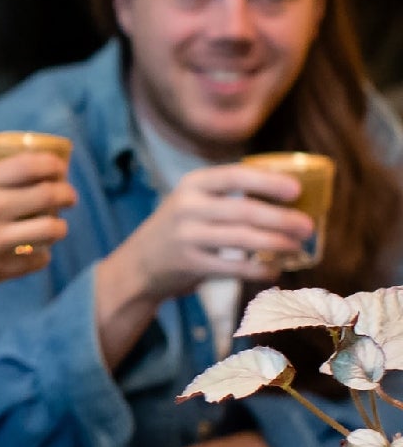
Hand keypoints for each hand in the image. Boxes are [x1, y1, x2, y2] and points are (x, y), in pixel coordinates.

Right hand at [0, 154, 79, 308]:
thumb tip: (6, 179)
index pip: (32, 164)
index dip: (54, 165)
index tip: (58, 170)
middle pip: (50, 194)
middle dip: (67, 195)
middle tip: (67, 198)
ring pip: (52, 230)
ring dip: (59, 228)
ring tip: (54, 229)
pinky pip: (37, 261)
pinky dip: (41, 257)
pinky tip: (35, 254)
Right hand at [99, 163, 310, 306]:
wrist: (138, 264)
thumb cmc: (180, 228)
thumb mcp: (193, 201)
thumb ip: (228, 195)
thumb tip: (289, 198)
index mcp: (192, 185)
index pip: (235, 176)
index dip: (268, 182)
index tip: (296, 190)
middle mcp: (187, 208)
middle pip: (243, 211)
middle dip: (281, 219)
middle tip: (308, 226)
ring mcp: (187, 237)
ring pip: (242, 239)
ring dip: (276, 244)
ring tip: (298, 248)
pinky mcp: (190, 264)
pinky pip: (233, 268)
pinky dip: (258, 270)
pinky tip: (274, 271)